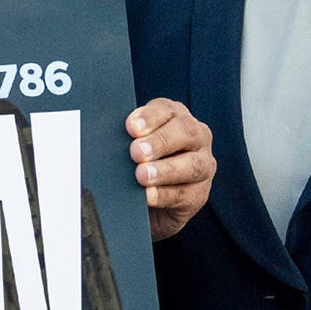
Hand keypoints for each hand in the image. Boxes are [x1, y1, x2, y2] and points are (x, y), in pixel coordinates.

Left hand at [127, 98, 214, 241]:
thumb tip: (107, 139)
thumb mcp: (131, 145)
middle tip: (136, 152)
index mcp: (175, 116)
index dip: (149, 117)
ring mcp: (203, 165)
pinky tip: (148, 196)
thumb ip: (126, 138)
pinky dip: (165, 195)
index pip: (166, 110)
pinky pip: (186, 194)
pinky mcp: (199, 193)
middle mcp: (196, 136)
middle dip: (159, 142)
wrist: (146, 200)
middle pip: (184, 132)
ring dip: (165, 170)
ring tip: (142, 175)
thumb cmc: (136, 162)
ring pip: (192, 165)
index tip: (131, 127)